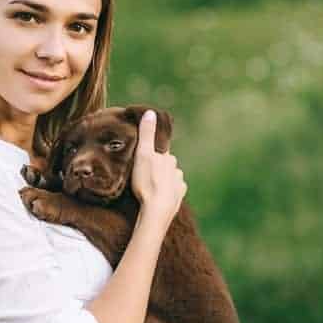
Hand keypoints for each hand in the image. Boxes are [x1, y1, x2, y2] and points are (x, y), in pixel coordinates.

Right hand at [131, 110, 186, 224]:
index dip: (153, 155)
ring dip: (164, 180)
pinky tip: (160, 197)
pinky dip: (168, 192)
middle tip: (146, 174)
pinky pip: (174, 192)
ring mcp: (179, 184)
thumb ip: (146, 134)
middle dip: (159, 167)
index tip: (145, 159)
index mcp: (168, 158)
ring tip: (152, 187)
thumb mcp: (142, 155)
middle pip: (167, 165)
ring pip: (171, 178)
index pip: (161, 152)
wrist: (156, 210)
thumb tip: (150, 112)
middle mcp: (176, 170)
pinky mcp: (179, 198)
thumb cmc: (147, 182)